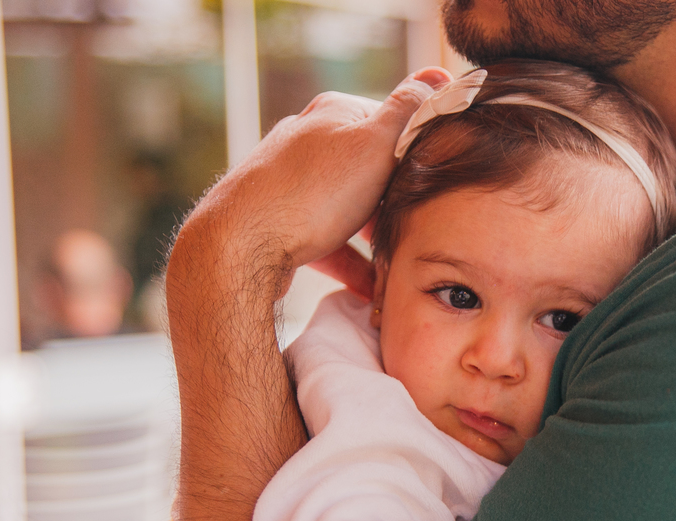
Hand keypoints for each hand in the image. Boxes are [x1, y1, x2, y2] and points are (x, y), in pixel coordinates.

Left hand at [170, 67, 450, 304]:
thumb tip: (436, 76)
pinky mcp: (278, 222)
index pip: (390, 123)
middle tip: (418, 229)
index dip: (417, 154)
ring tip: (397, 263)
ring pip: (347, 208)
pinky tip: (369, 289)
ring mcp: (289, 182)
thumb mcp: (375, 144)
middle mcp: (306, 141)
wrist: (239, 247)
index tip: (434, 184)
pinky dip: (349, 264)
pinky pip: (325, 241)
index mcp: (332, 114)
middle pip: (369, 169)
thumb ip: (408, 112)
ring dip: (374, 238)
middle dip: (395, 201)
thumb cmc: (311, 194)